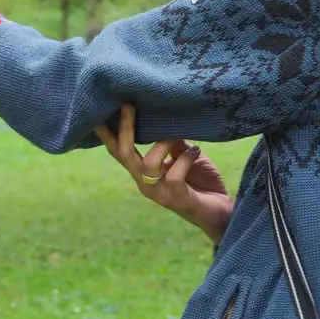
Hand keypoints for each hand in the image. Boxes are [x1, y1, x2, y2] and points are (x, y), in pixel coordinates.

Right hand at [95, 103, 233, 244]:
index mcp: (142, 173)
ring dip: (162, 143)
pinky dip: (185, 158)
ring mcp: (159, 193)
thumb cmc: (202, 183)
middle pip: (124, 154)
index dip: (106, 132)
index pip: (118, 151)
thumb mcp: (185, 156)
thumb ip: (173, 142)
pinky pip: (174, 175)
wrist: (222, 215)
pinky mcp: (176, 199)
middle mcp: (144, 183)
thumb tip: (166, 117)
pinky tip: (196, 150)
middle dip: (125, 128)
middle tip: (128, 104)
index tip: (97, 111)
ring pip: (148, 164)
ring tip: (177, 133)